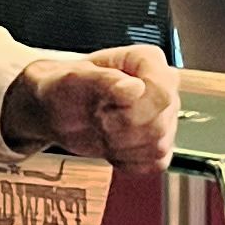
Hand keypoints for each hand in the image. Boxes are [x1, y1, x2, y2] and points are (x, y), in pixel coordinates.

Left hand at [6, 44, 180, 172]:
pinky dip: (128, 161)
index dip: (134, 108)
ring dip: (120, 146)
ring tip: (102, 128)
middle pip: (159, 124)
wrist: (59, 112)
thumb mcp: (74, 79)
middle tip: (96, 116)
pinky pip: (155, 163)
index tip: (104, 105)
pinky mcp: (159, 144)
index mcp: (148, 61)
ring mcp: (165, 117)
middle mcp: (163, 87)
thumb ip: (104, 80)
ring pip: (157, 147)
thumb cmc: (66, 88)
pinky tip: (111, 146)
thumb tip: (134, 89)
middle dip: (119, 129)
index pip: (162, 93)